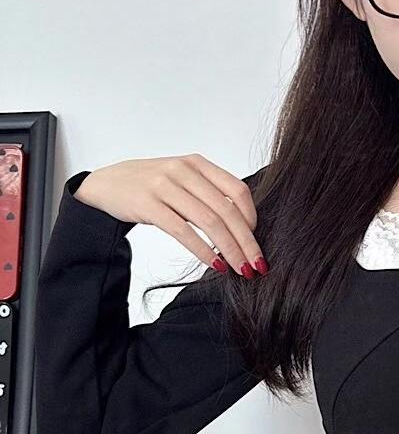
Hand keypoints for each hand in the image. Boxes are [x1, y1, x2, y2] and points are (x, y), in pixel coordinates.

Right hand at [74, 154, 265, 276]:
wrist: (105, 184)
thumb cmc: (149, 186)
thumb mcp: (182, 180)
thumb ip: (209, 193)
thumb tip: (244, 226)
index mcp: (197, 164)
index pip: (237, 190)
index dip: (252, 218)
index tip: (257, 241)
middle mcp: (183, 171)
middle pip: (227, 210)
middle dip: (247, 242)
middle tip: (258, 265)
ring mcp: (165, 186)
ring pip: (209, 222)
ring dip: (230, 250)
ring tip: (241, 269)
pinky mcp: (148, 204)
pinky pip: (183, 231)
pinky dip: (203, 251)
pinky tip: (215, 265)